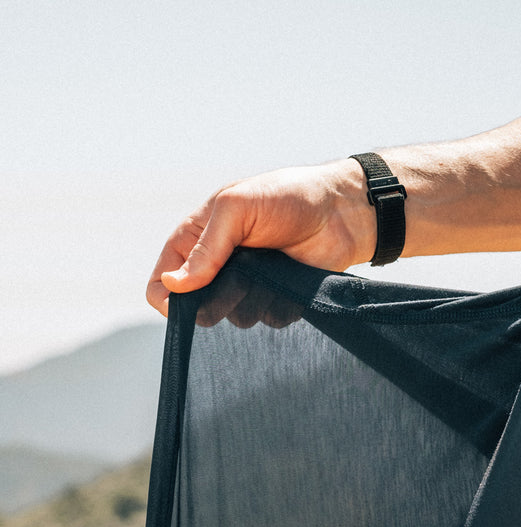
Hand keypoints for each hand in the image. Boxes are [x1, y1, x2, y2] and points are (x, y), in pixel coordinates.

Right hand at [146, 161, 374, 315]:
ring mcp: (251, 284)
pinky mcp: (279, 298)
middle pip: (199, 307)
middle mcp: (221, 266)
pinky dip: (280, 306)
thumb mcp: (237, 208)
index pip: (164, 279)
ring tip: (272, 271)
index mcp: (199, 238)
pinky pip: (270, 320)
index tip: (181, 305)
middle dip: (215, 302)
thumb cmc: (287, 197)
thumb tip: (174, 284)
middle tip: (240, 280)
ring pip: (236, 317)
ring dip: (252, 302)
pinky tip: (291, 282)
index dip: (166, 296)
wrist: (342, 211)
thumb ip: (206, 248)